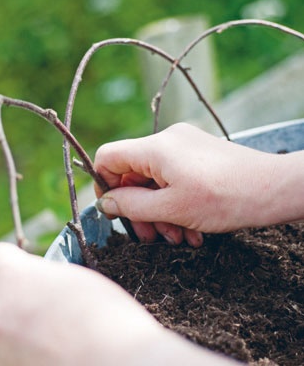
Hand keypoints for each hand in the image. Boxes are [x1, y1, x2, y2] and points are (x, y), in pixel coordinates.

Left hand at [0, 243, 237, 365]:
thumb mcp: (77, 279)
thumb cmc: (106, 317)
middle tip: (19, 304)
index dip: (8, 260)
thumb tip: (41, 283)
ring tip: (31, 337)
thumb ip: (47, 278)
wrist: (118, 362)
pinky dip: (13, 360)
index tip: (21, 265)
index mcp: (16, 278)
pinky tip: (41, 354)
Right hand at [94, 123, 299, 244]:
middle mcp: (167, 140)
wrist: (274, 189)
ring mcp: (185, 146)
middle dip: (139, 208)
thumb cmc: (225, 198)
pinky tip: (190, 229)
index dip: (105, 185)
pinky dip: (176, 203)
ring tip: (176, 238)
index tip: (115, 211)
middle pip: (133, 173)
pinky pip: (174, 179)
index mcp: (155, 148)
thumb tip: (105, 203)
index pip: (109, 157)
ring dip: (160, 212)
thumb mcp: (171, 208)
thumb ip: (131, 205)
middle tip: (149, 236)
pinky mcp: (198, 155)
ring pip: (155, 180)